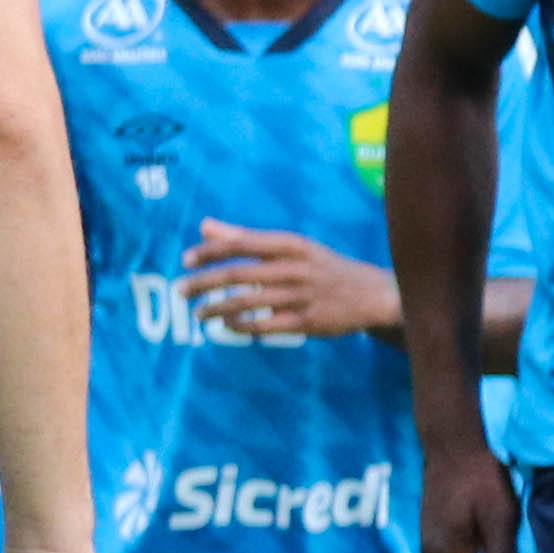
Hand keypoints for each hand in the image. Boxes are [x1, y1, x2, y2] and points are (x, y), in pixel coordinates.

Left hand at [182, 220, 401, 339]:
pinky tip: (226, 325)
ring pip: (247, 302)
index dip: (210, 252)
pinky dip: (240, 326)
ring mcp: (303, 296)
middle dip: (203, 283)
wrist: (374, 294)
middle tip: (179, 291)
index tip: (185, 261)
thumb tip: (205, 226)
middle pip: (238, 274)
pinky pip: (264, 326)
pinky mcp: (308, 322)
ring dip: (216, 308)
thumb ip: (246, 237)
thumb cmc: (322, 267)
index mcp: (292, 245)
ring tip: (198, 314)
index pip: (242, 243)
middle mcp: (296, 267)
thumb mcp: (291, 247)